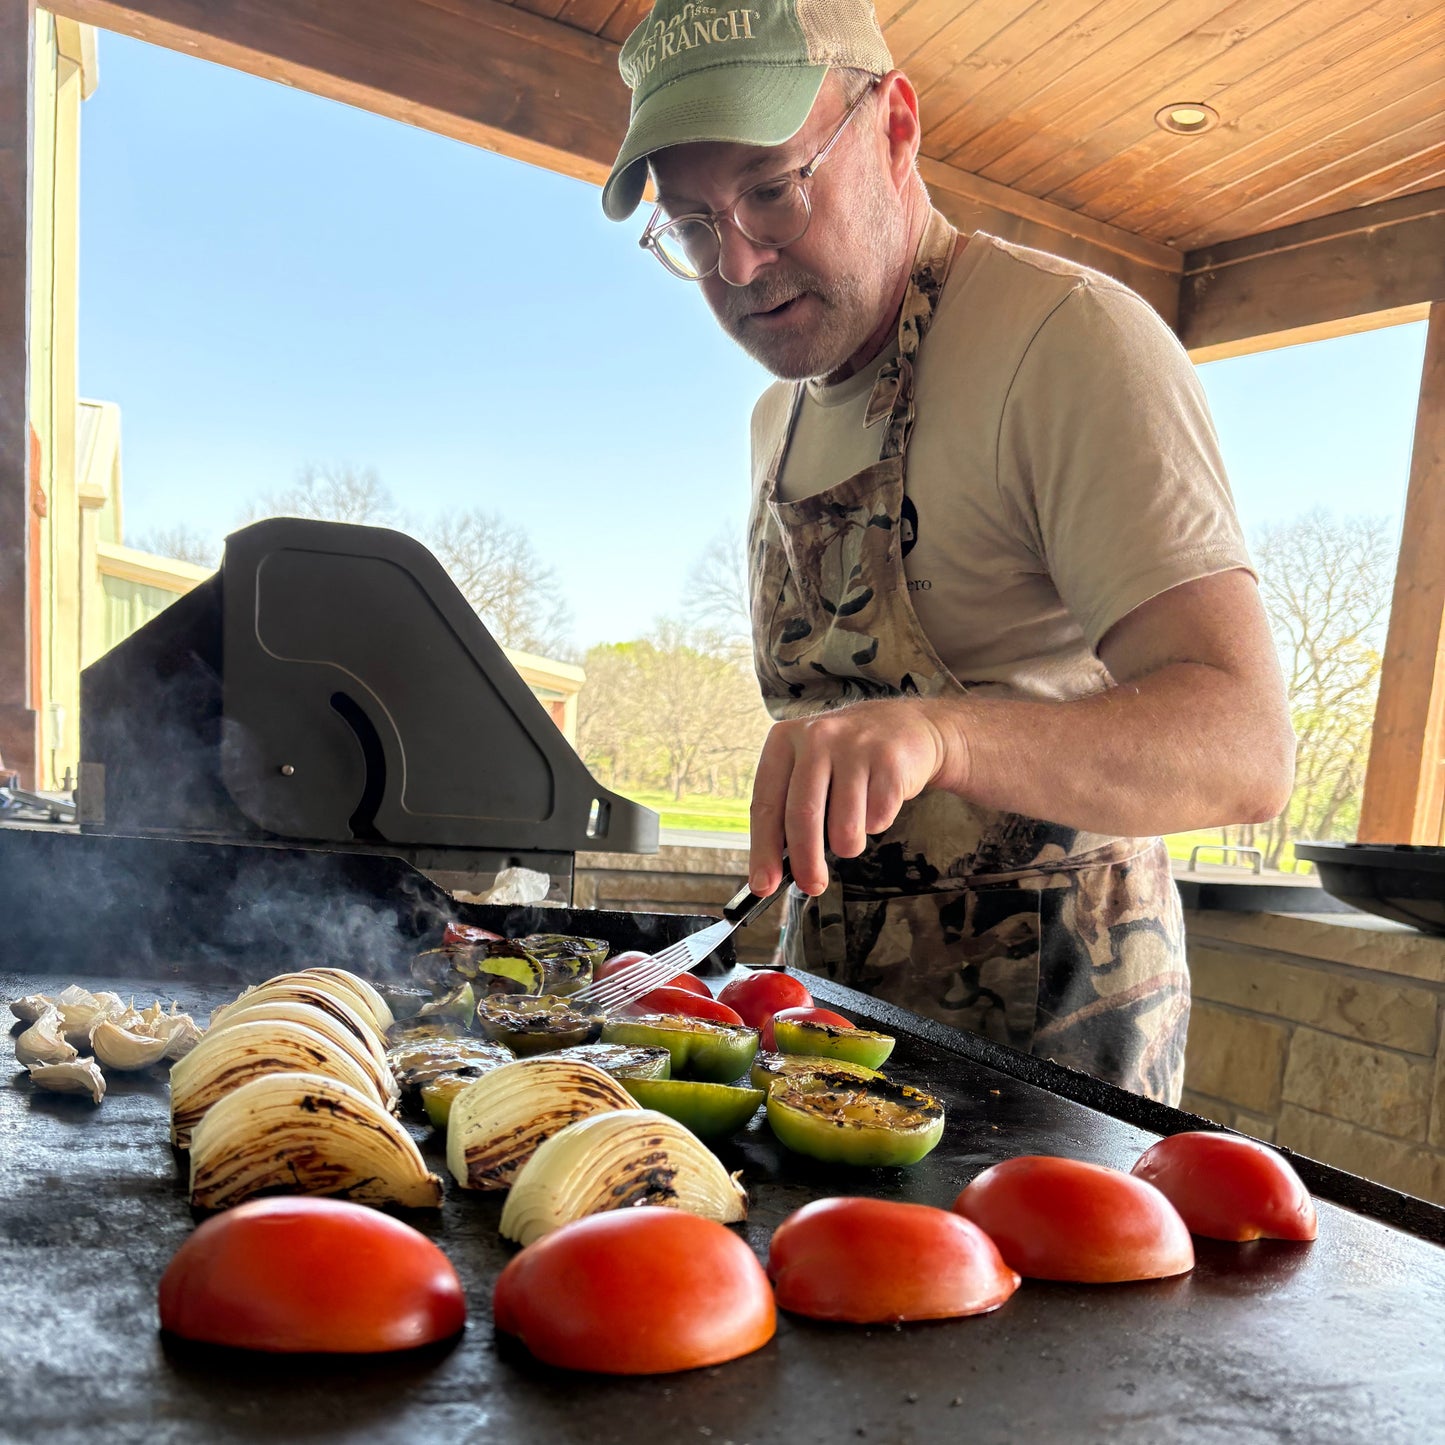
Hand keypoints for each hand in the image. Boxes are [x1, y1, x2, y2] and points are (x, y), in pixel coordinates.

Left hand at [748, 699, 955, 897]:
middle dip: (806, 862)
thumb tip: (773, 871)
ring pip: (844, 827)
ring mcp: (855, 746)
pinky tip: (877, 799)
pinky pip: (878, 820)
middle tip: (812, 885)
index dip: (763, 851)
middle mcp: (816, 737)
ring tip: (852, 824)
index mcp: (783, 740)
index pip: (764, 805)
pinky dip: (877, 824)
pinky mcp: (890, 760)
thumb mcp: (808, 769)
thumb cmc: (846, 759)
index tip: (764, 885)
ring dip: (848, 843)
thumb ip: (788, 810)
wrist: (906, 726)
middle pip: (803, 817)